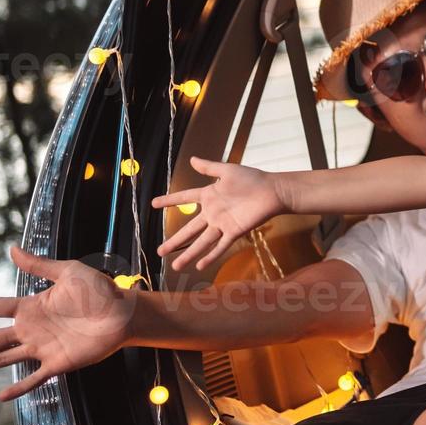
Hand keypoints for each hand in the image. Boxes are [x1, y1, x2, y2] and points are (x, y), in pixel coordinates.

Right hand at [0, 247, 134, 400]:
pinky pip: (35, 378)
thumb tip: (12, 248)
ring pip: (3, 360)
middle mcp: (30, 330)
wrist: (125, 313)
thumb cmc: (100, 290)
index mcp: (31, 307)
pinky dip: (19, 387)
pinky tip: (1, 396)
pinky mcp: (58, 362)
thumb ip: (39, 264)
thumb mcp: (69, 272)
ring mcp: (42, 348)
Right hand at [152, 157, 285, 270]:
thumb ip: (209, 167)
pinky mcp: (235, 231)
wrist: (272, 190)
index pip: (184, 198)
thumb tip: (192, 159)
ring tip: (174, 266)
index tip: (152, 204)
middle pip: (189, 229)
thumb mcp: (228, 170)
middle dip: (174, 241)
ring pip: (201, 241)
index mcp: (209, 195)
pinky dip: (211, 256)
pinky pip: (220, 245)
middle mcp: (212, 212)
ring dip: (188, 253)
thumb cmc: (252, 179)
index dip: (169, 200)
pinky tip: (200, 265)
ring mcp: (222, 223)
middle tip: (158, 252)